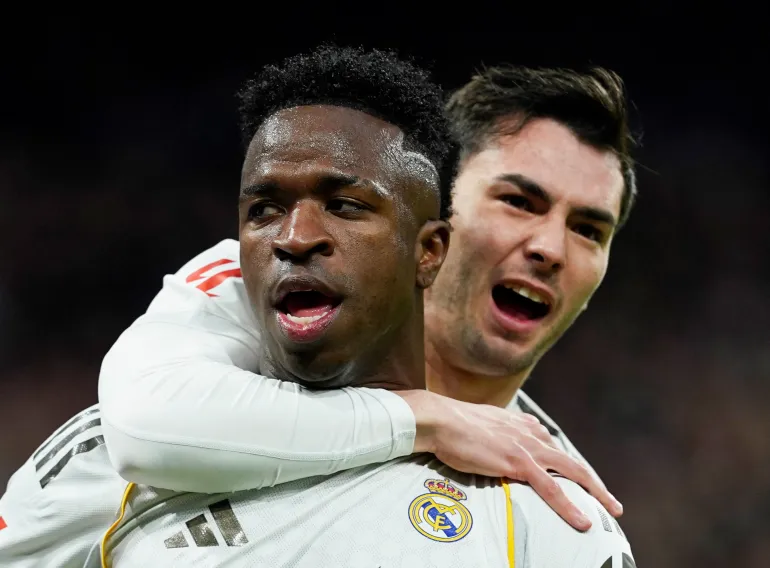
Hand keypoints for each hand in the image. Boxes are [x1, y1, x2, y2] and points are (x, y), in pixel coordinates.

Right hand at [397, 390, 622, 531]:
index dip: (569, 465)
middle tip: (610, 501)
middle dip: (594, 481)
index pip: (553, 445)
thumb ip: (497, 431)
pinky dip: (569, 505)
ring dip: (595, 491)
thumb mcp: (482, 423)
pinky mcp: (518, 463)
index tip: (578, 477)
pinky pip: (551, 488)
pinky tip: (582, 521)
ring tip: (611, 510)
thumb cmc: (452, 423)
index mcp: (522, 424)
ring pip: (572, 471)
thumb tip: (497, 439)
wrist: (441, 419)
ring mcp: (527, 448)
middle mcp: (530, 433)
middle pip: (571, 459)